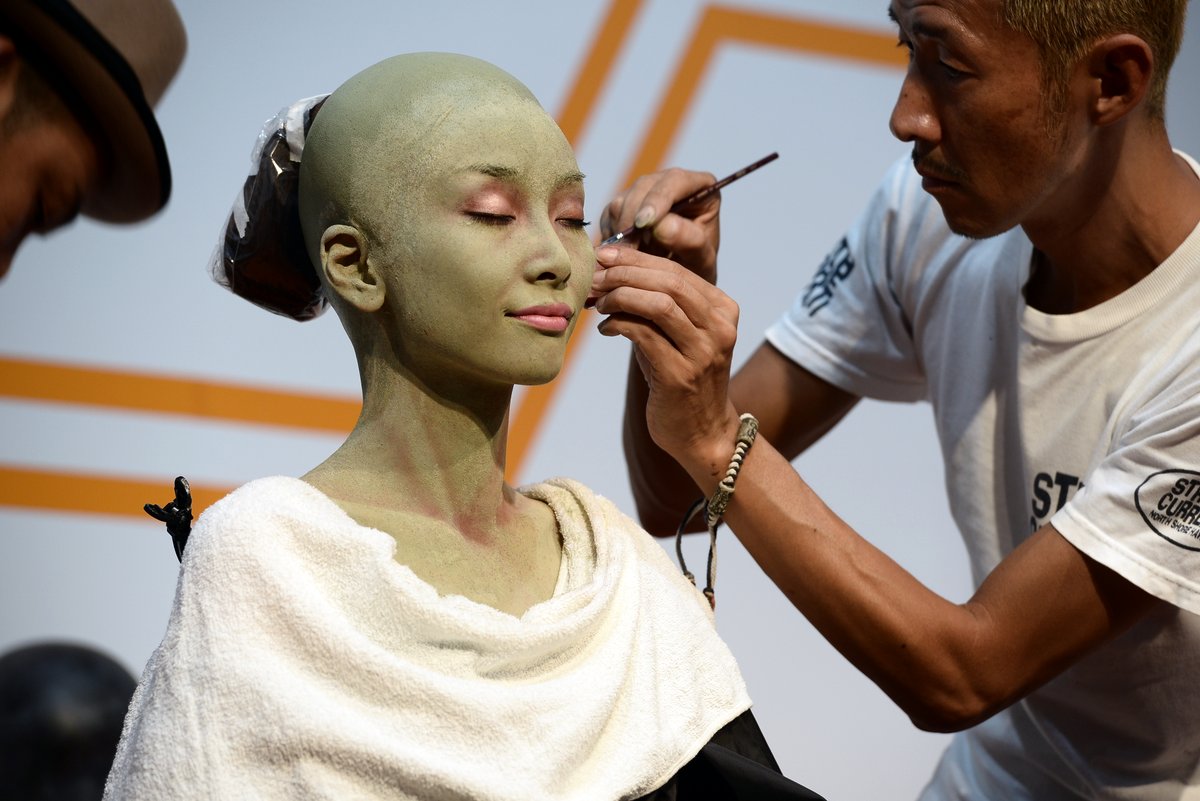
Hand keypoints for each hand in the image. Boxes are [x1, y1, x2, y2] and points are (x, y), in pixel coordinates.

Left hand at [591, 245, 740, 490]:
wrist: (702, 432)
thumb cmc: (681, 379)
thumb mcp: (677, 335)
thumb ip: (656, 304)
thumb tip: (610, 271)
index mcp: (723, 310)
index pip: (676, 270)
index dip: (636, 259)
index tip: (604, 256)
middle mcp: (719, 327)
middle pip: (668, 281)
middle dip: (624, 273)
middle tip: (594, 276)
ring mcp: (703, 352)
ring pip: (660, 304)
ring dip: (620, 296)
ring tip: (598, 302)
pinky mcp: (681, 375)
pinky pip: (645, 335)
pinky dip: (619, 324)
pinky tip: (605, 329)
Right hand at [598, 167, 721, 283]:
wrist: (680, 279)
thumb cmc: (699, 266)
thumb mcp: (702, 259)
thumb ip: (689, 241)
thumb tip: (660, 225)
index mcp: (701, 186)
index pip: (675, 181)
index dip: (657, 199)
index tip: (643, 223)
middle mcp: (671, 182)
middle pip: (643, 187)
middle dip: (634, 218)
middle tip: (633, 248)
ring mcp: (645, 192)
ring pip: (622, 200)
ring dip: (623, 230)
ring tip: (636, 255)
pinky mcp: (624, 206)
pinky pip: (609, 215)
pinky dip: (613, 236)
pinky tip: (627, 253)